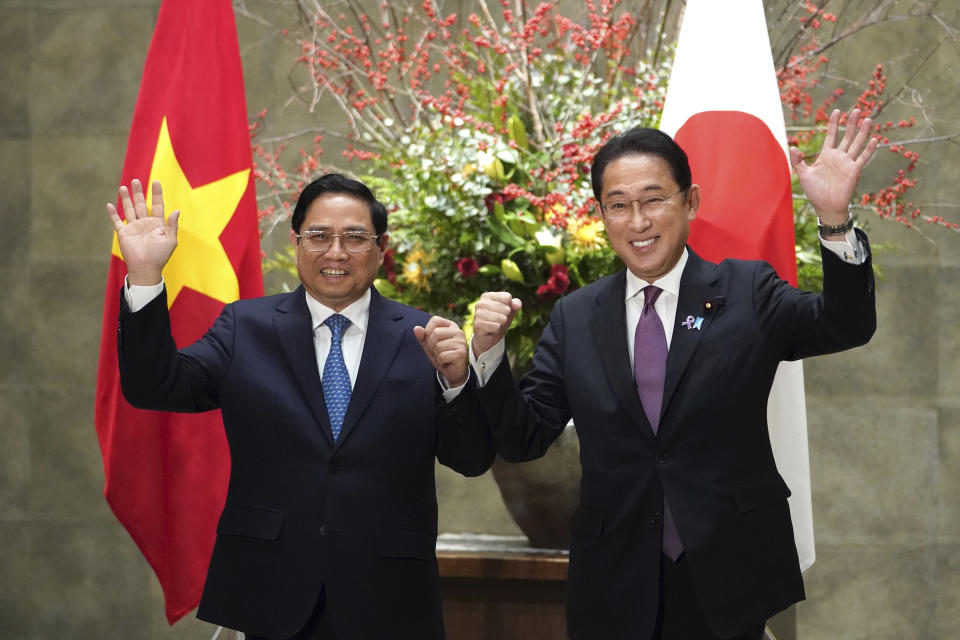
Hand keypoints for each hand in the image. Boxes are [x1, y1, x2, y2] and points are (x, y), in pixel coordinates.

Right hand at [106, 179, 179, 284]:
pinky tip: (109, 204)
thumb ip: (172, 225)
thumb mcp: (170, 240)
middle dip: (138, 192)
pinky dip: (113, 213)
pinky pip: (117, 221)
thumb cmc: (160, 256)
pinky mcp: (124, 233)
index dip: (156, 194)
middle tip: (136, 181)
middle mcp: (145, 223)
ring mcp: (133, 228)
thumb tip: (176, 210)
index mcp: (157, 224)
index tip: (156, 182)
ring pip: (129, 209)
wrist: (146, 268)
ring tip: (123, 187)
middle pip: (141, 204)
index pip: (157, 205)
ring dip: (126, 198)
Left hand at [414, 316, 468, 386]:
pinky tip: (447, 362)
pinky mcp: (461, 353)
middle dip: (431, 345)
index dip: (428, 331)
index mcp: (451, 326)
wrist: (454, 372)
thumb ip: (423, 337)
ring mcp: (461, 342)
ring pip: (438, 345)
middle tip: (438, 352)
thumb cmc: (443, 356)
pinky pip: (442, 356)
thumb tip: (416, 328)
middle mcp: (458, 332)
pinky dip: (441, 361)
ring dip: (436, 354)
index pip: (435, 320)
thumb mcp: (430, 345)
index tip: (433, 341)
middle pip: (435, 333)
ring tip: (443, 357)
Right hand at [472, 291, 521, 357]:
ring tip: (496, 325)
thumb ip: (515, 304)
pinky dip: (497, 330)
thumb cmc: (499, 320)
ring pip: (501, 318)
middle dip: (506, 317)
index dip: (510, 307)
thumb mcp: (510, 311)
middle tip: (499, 320)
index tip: (502, 311)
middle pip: (506, 308)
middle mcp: (481, 303)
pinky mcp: (477, 325)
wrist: (489, 337)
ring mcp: (477, 314)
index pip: (507, 297)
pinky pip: (496, 326)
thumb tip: (517, 305)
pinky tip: (491, 330)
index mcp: (487, 296)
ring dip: (502, 324)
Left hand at [790, 108, 877, 226]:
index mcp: (826, 155)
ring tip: (867, 119)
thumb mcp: (803, 174)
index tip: (837, 111)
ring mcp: (847, 163)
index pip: (831, 135)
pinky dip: (868, 149)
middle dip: (851, 123)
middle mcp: (838, 156)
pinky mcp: (854, 171)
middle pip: (847, 136)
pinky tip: (874, 139)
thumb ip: (798, 161)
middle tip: (856, 110)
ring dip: (862, 132)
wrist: (826, 205)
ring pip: (857, 144)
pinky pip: (863, 158)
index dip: (834, 123)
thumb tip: (793, 147)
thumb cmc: (814, 191)